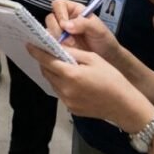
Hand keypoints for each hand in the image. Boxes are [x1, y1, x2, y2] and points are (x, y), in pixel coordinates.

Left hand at [28, 45, 153, 131]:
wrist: (124, 106)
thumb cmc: (112, 79)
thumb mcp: (94, 59)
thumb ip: (73, 53)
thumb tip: (57, 46)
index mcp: (70, 75)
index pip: (46, 61)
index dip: (36, 52)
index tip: (29, 44)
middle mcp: (65, 89)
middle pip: (47, 72)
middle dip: (45, 61)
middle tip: (47, 53)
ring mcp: (67, 101)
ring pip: (52, 82)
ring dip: (52, 73)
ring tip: (60, 65)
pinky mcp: (71, 108)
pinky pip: (60, 92)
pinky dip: (60, 84)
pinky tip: (70, 79)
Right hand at [46, 0, 121, 59]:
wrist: (107, 58)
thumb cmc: (105, 40)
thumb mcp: (98, 29)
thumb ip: (83, 24)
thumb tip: (65, 25)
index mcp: (74, 10)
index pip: (58, 4)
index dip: (60, 13)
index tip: (65, 26)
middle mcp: (64, 20)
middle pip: (50, 18)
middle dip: (57, 30)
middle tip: (69, 41)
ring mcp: (60, 33)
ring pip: (47, 31)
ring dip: (56, 40)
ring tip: (69, 48)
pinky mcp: (58, 45)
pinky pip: (49, 44)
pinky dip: (54, 47)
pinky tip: (63, 52)